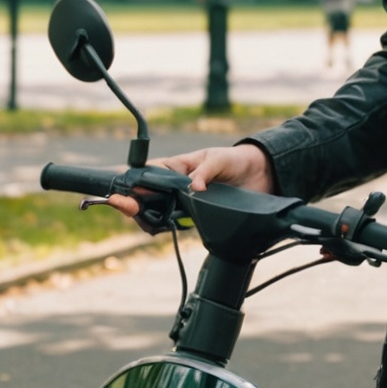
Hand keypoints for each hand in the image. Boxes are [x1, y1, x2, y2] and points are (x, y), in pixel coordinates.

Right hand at [105, 143, 276, 224]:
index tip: (127, 192)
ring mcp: (183, 202)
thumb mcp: (218, 160)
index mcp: (175, 167)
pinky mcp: (194, 216)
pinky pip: (172, 224)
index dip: (134, 184)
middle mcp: (175, 185)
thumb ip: (204, 172)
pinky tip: (159, 227)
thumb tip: (194, 188)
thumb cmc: (234, 161)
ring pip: (155, 213)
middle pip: (145, 197)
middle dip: (132, 203)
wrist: (260, 176)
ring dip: (145, 217)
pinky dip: (163, 227)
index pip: (147, 174)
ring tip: (141, 218)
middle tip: (126, 207)